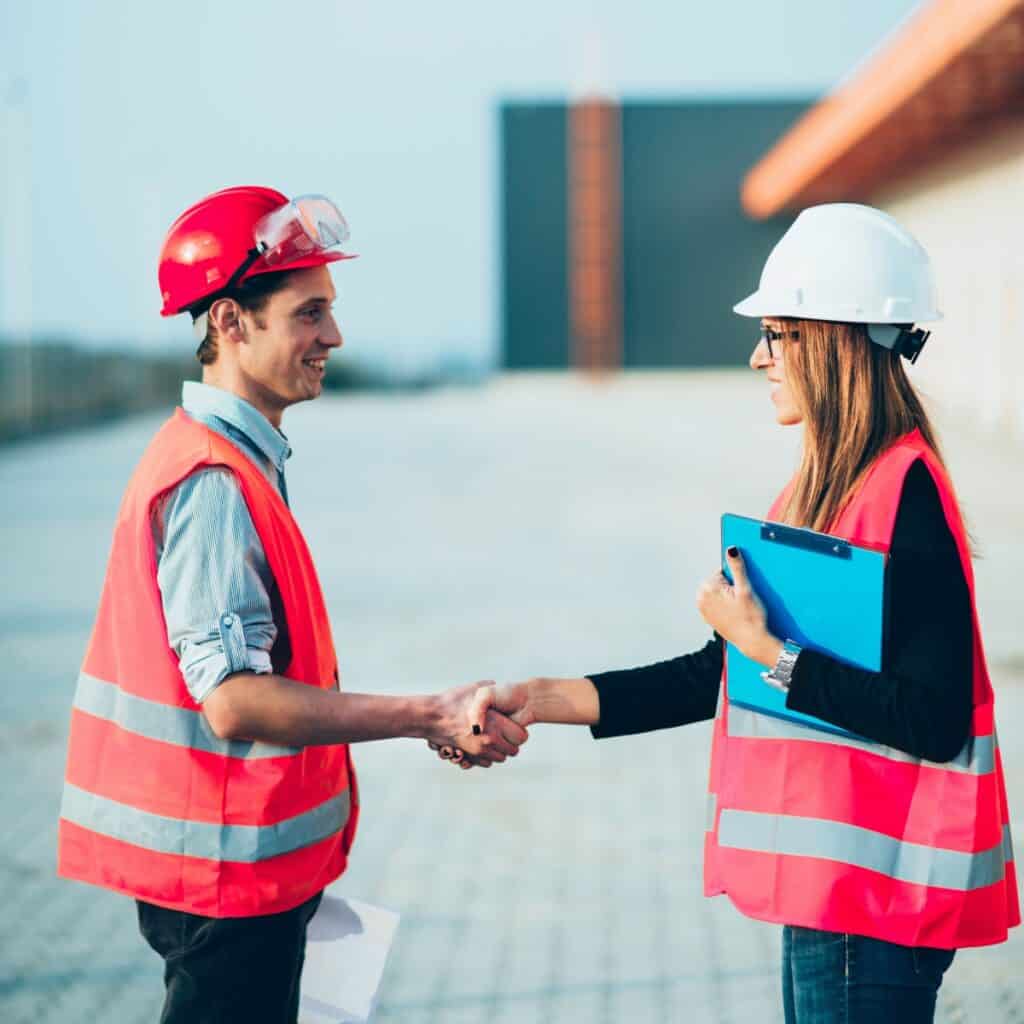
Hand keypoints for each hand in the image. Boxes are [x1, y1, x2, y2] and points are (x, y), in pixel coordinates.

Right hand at [426, 680, 528, 767]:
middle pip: (513, 751)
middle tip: (504, 733)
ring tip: (492, 738)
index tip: (513, 726)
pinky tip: (482, 745)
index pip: (521, 737)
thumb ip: (490, 686)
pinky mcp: (469, 757)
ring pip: (500, 758)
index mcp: (495, 723)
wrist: (430, 717)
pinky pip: (486, 763)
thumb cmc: (451, 702)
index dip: (519, 731)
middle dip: (510, 743)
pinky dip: (486, 757)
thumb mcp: (474, 689)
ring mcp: (479, 751)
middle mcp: (490, 740)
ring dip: (498, 751)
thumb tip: (497, 685)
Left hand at [696, 547, 780, 666]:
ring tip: (738, 608)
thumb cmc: (750, 617)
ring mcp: (702, 609)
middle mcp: (700, 598)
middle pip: (719, 582)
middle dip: (731, 587)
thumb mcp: (746, 589)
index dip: (735, 579)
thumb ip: (737, 567)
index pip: (722, 571)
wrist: (752, 641)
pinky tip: (734, 614)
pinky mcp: (707, 617)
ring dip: (727, 596)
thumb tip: (731, 549)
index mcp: (707, 588)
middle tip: (741, 601)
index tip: (740, 591)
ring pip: (718, 593)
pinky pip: (717, 604)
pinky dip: (724, 605)